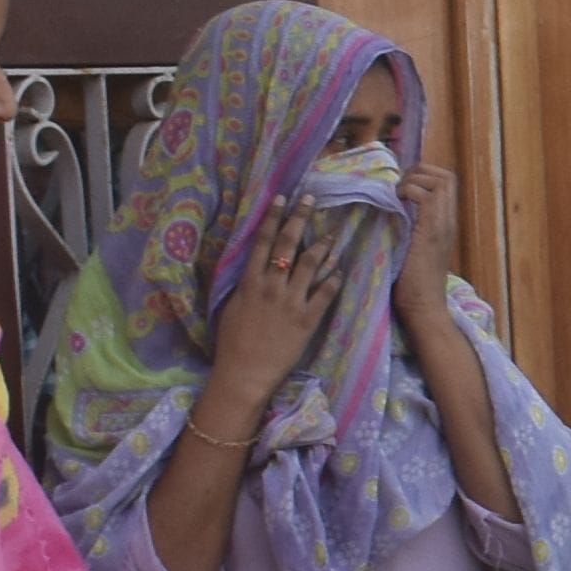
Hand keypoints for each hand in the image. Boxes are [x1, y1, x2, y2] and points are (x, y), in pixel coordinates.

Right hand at [206, 207, 351, 428]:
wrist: (244, 372)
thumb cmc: (232, 342)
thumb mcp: (231, 307)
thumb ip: (243, 285)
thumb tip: (251, 267)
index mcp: (250, 282)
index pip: (262, 242)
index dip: (273, 217)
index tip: (282, 198)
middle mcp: (271, 286)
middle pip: (287, 245)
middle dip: (299, 219)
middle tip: (310, 199)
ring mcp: (291, 302)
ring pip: (310, 266)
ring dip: (321, 246)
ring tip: (330, 232)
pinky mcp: (307, 321)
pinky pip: (324, 295)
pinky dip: (333, 280)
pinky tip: (340, 269)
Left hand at [389, 160, 462, 343]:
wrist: (423, 307)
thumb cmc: (412, 285)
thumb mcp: (412, 249)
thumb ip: (409, 229)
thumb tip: (388, 211)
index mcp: (445, 223)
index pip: (446, 182)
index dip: (423, 176)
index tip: (402, 189)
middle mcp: (449, 220)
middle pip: (446, 176)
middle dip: (420, 172)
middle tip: (400, 188)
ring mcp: (443, 224)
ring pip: (441, 180)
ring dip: (414, 180)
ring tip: (399, 195)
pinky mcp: (431, 231)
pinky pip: (426, 195)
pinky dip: (409, 191)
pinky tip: (396, 203)